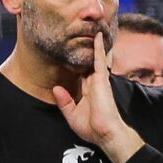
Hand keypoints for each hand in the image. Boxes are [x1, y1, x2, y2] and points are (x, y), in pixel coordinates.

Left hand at [52, 28, 144, 162]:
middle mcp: (94, 84)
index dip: (77, 64)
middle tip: (82, 34)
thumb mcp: (72, 115)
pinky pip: (99, 59)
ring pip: (95, 58)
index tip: (71, 54)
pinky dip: (98, 47)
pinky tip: (97, 35)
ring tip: (92, 29)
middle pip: (88, 63)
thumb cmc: (92, 128)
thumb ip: (64, 101)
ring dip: (94, 45)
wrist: (106, 134)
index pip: (81, 74)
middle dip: (86, 51)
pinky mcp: (101, 79)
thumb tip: (56, 88)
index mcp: (87, 92)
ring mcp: (98, 80)